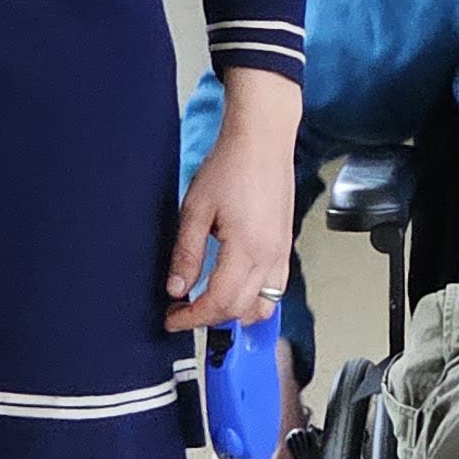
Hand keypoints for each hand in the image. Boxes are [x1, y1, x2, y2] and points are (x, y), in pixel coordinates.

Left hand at [165, 71, 303, 340]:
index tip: (173, 319)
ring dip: (237, 314)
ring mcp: (282, 252)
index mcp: (247, 250)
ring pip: (265, 305)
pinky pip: (276, 287)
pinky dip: (256, 299)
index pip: (219, 302)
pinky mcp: (285, 244)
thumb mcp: (195, 209)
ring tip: (209, 306)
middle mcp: (270, 256)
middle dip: (210, 319)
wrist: (262, 139)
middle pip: (241, 309)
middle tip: (184, 312)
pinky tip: (235, 289)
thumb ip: (187, 254)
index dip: (193, 318)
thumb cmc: (231, 165)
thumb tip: (177, 288)